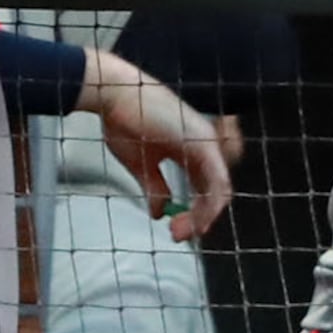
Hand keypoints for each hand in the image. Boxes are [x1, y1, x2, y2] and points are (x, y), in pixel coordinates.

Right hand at [77, 52, 237, 240]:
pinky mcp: (203, 142)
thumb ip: (154, 186)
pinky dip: (211, 204)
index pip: (204, 187)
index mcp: (190, 150)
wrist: (113, 96)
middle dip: (199, 219)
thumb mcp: (140, 163)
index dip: (195, 212)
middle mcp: (204, 146)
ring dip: (204, 216)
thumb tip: (159, 213)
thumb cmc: (123, 121)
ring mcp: (206, 142)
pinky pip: (218, 180)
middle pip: (214, 191)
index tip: (177, 230)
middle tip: (178, 236)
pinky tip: (198, 218)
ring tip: (183, 232)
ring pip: (219, 189)